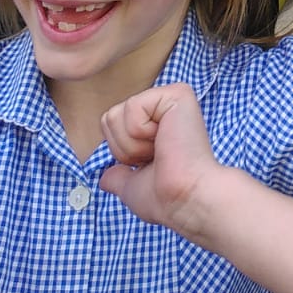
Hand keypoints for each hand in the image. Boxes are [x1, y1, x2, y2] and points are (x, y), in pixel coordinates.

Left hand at [99, 83, 220, 236]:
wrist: (185, 199)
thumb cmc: (165, 196)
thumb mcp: (132, 185)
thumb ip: (119, 176)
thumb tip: (106, 179)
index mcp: (158, 122)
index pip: (112, 125)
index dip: (122, 152)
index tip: (149, 163)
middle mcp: (166, 105)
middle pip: (110, 117)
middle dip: (125, 146)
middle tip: (156, 156)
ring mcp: (173, 96)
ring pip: (117, 113)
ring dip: (133, 143)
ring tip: (161, 150)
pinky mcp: (177, 94)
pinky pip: (132, 107)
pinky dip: (140, 133)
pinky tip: (165, 140)